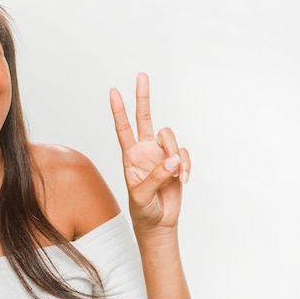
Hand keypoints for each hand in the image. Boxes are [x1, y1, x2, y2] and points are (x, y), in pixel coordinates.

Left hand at [110, 73, 190, 230]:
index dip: (119, 110)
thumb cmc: (143, 209)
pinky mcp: (176, 162)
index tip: (113, 91)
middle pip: (145, 117)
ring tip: (174, 176)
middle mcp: (145, 150)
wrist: (158, 222)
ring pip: (170, 138)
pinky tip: (182, 180)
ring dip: (174, 156)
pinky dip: (186, 166)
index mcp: (130, 156)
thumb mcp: (141, 196)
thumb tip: (171, 161)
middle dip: (143, 97)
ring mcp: (161, 154)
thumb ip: (155, 177)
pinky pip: (184, 154)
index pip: (123, 128)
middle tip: (142, 75)